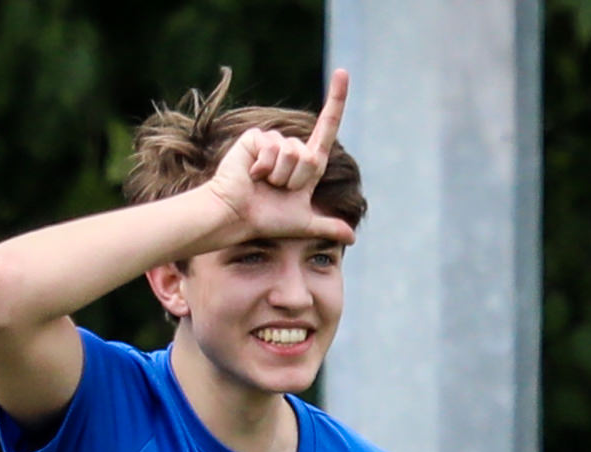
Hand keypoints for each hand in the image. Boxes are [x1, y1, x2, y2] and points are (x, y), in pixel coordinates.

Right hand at [207, 69, 354, 244]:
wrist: (238, 217)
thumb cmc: (265, 220)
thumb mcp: (304, 224)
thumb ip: (328, 226)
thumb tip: (352, 239)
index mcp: (305, 164)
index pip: (326, 129)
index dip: (336, 101)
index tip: (343, 72)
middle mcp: (290, 149)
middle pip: (311, 157)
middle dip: (297, 179)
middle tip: (276, 189)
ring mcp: (272, 141)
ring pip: (294, 153)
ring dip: (281, 176)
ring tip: (263, 183)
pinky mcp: (256, 137)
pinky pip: (275, 148)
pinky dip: (265, 167)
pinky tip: (252, 174)